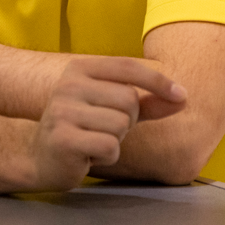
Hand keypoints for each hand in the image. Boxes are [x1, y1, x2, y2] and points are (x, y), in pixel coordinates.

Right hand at [30, 57, 186, 189]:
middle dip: (127, 120)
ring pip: (120, 124)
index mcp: (80, 68)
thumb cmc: (83, 128)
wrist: (41, 157)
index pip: (128, 67)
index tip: (181, 95)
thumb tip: (183, 97)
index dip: (158, 81)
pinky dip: (107, 156)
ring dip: (116, 140)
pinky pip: (109, 146)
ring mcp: (62, 111)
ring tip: (94, 141)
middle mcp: (68, 85)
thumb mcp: (114, 109)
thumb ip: (147, 102)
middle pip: (129, 99)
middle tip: (105, 129)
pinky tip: (89, 155)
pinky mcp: (63, 138)